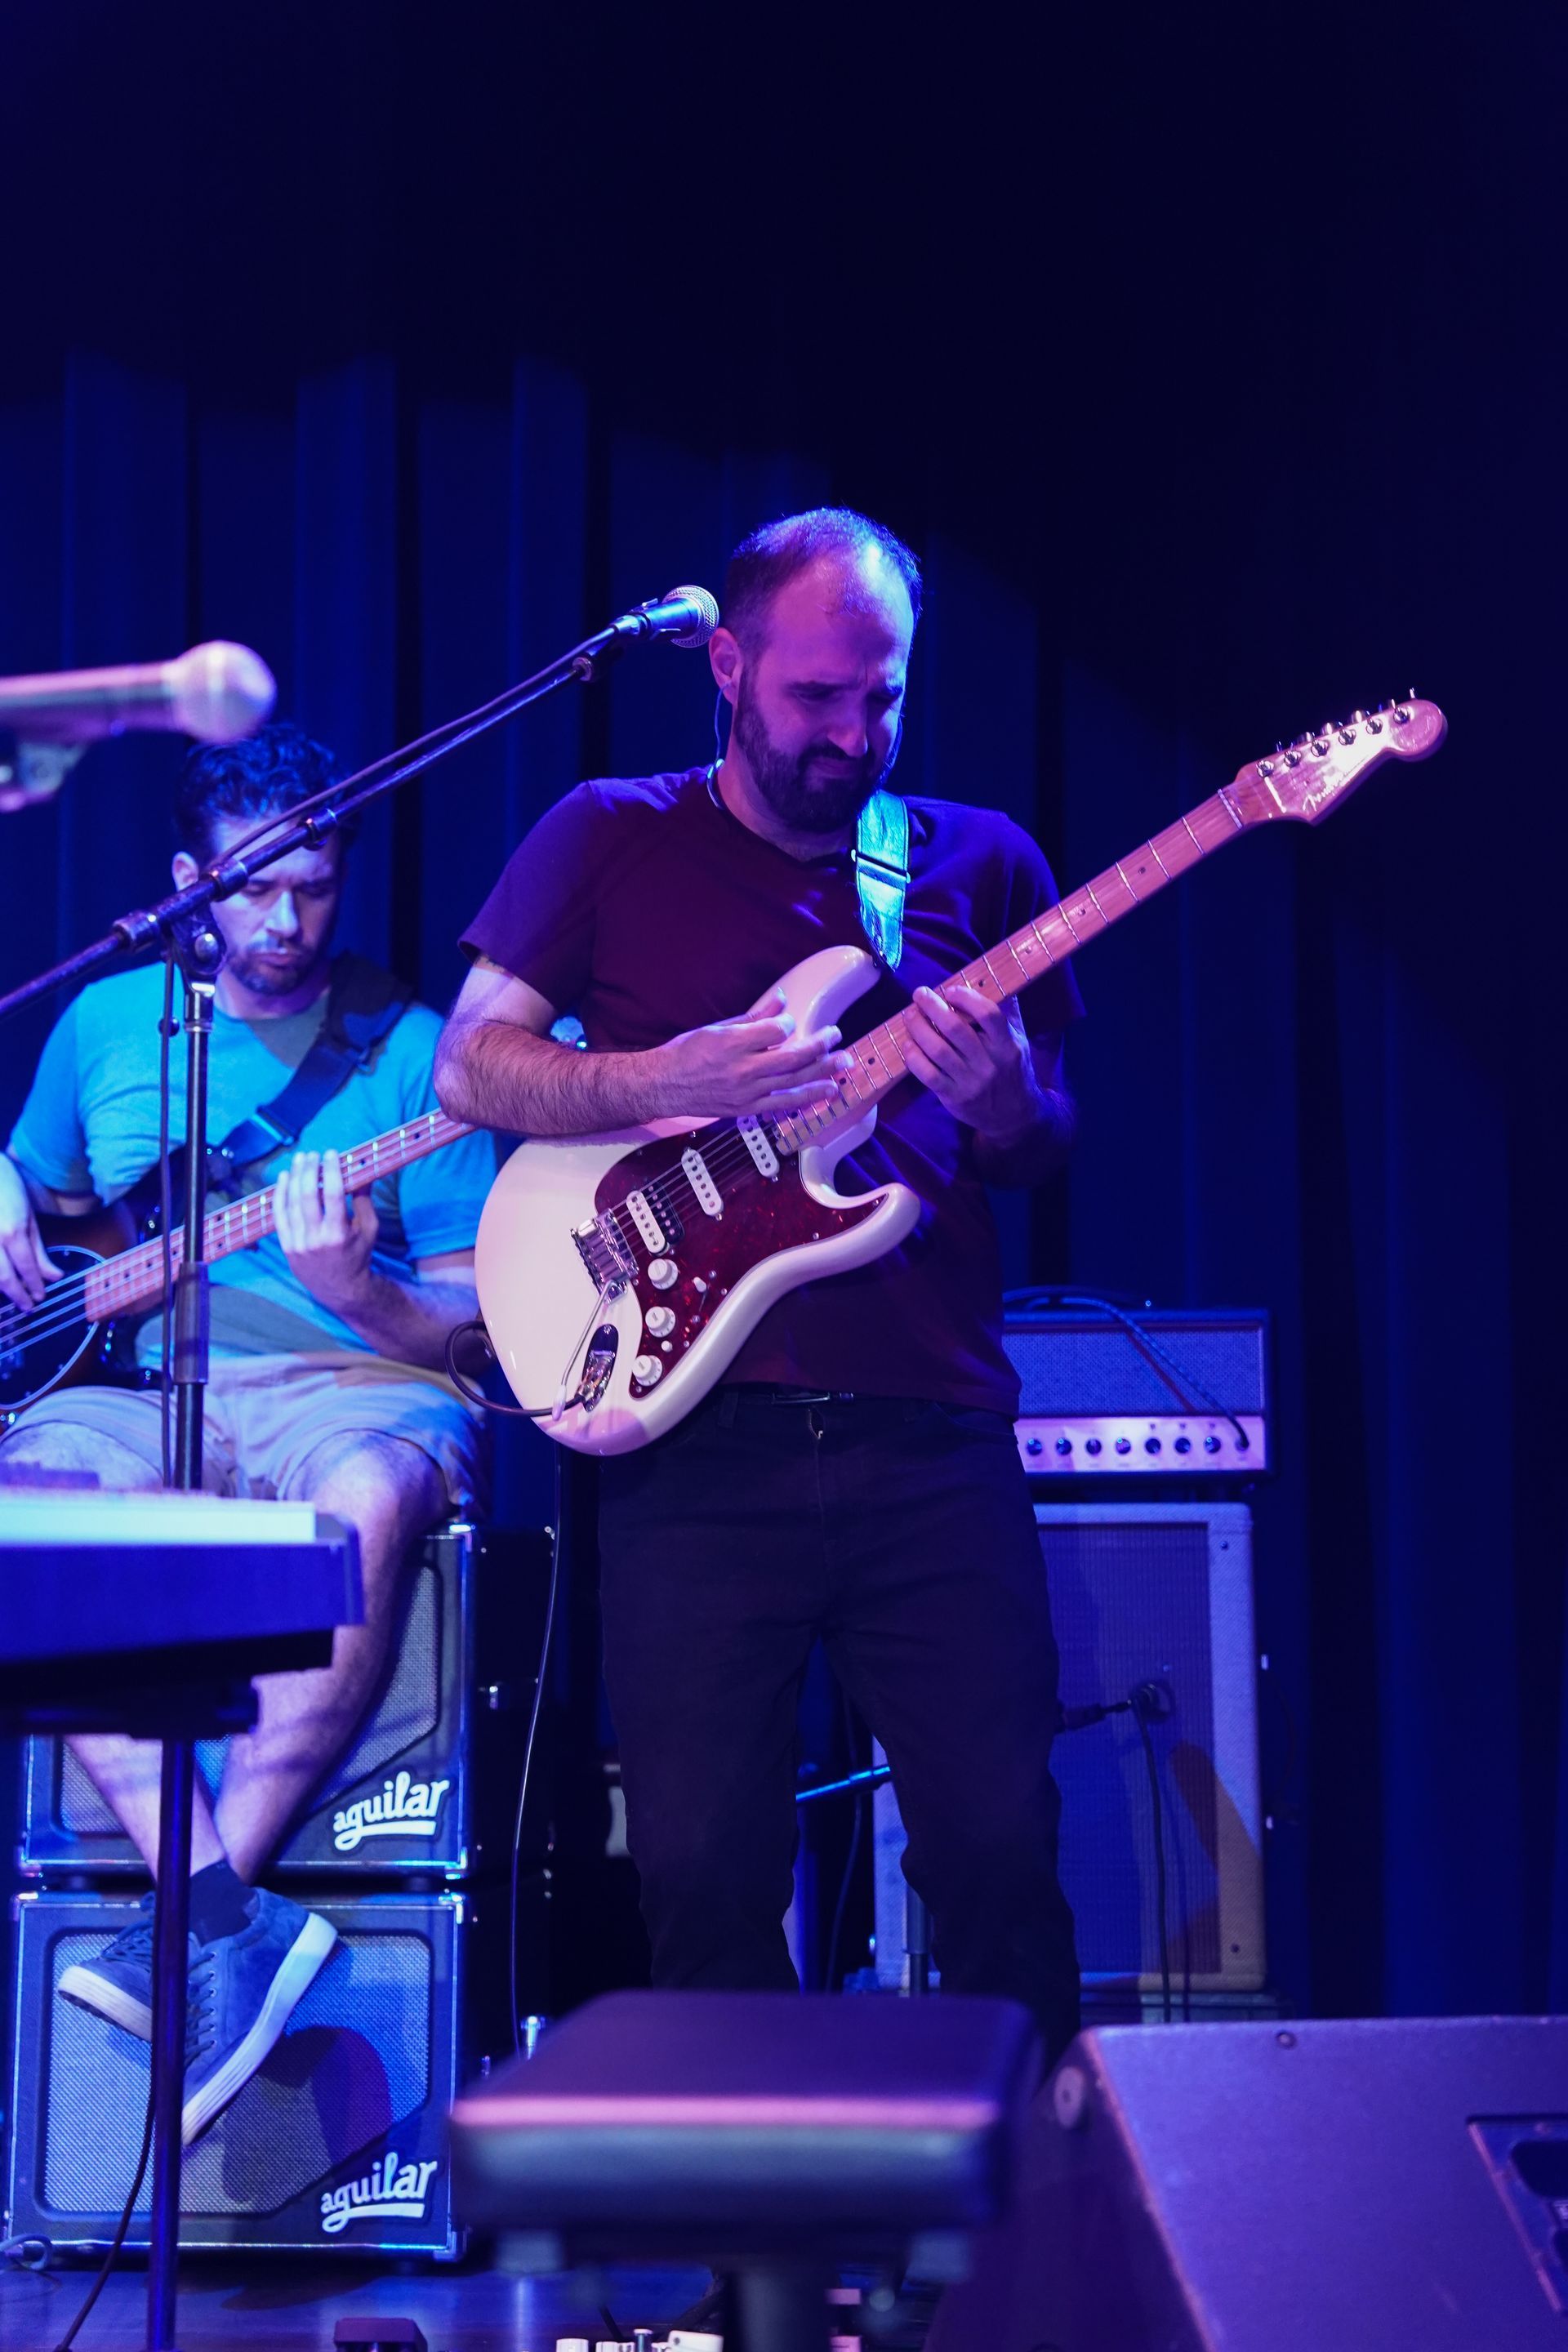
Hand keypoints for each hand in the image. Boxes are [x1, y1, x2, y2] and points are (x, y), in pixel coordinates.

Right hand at [0, 1152, 60, 1310]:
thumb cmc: (8, 1190)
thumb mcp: (29, 1218)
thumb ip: (39, 1250)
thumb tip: (54, 1276)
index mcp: (12, 1233)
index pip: (26, 1268)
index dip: (34, 1286)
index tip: (40, 1297)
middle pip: (4, 1278)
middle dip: (17, 1295)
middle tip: (28, 1306)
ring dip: (2, 1289)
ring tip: (14, 1296)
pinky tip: (1, 1283)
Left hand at [273, 1149, 378, 1311]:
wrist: (341, 1289)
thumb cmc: (359, 1255)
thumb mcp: (370, 1229)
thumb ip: (364, 1200)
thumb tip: (362, 1171)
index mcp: (339, 1234)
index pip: (332, 1194)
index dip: (330, 1170)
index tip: (331, 1154)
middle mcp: (315, 1238)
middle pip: (307, 1196)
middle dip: (309, 1170)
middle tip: (312, 1154)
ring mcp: (298, 1243)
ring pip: (291, 1203)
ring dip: (294, 1177)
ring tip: (299, 1159)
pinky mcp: (287, 1246)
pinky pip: (279, 1216)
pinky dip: (279, 1194)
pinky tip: (284, 1178)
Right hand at [652, 988, 853, 1118]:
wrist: (663, 1085)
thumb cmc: (686, 1053)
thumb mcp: (717, 1027)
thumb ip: (753, 1016)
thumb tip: (780, 1000)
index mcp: (733, 1044)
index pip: (776, 1031)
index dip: (788, 1023)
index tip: (789, 1021)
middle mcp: (743, 1070)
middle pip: (793, 1058)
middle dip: (820, 1047)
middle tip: (838, 1037)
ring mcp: (747, 1093)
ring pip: (794, 1083)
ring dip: (823, 1074)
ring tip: (843, 1066)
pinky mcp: (747, 1109)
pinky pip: (783, 1104)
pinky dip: (806, 1098)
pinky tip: (824, 1092)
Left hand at [902, 984, 1042, 1137]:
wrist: (1015, 1115)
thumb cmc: (1013, 1070)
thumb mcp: (1019, 1041)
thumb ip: (1008, 1012)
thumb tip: (995, 978)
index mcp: (1007, 1045)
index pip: (988, 1014)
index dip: (966, 998)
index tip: (950, 990)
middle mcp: (989, 1063)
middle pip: (956, 1029)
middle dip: (933, 1007)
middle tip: (920, 994)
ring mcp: (970, 1082)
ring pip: (938, 1050)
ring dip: (918, 1029)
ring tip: (909, 1015)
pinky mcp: (954, 1097)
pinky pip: (928, 1075)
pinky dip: (914, 1058)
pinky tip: (907, 1045)